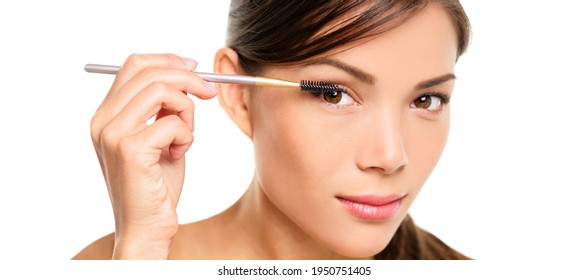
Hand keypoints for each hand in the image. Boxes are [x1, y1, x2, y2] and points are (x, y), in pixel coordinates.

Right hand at [90, 54, 217, 258]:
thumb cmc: (157, 184)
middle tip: (210, 92)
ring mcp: (113, 134)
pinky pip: (173, 123)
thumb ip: (164, 107)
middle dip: (187, 77)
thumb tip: (186, 75)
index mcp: (106, 115)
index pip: (133, 65)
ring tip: (187, 134)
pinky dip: (187, 135)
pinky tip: (180, 153)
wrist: (148, 227)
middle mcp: (102, 121)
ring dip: (187, 109)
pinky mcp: (131, 150)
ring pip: (161, 91)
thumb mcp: (161, 137)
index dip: (167, 60)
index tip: (195, 68)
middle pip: (148, 72)